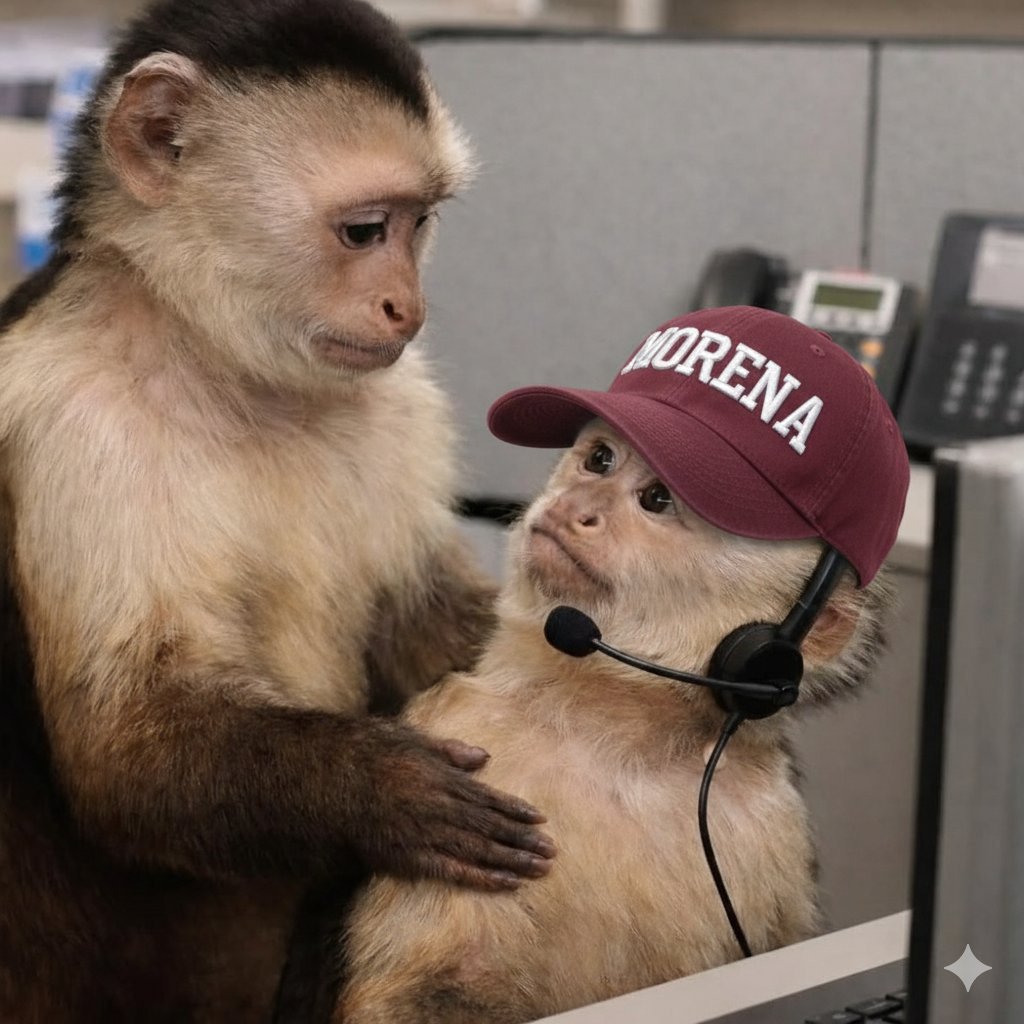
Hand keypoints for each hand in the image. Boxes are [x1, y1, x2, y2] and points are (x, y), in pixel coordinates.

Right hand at [352, 723, 554, 890]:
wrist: (331, 780)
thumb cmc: (369, 753)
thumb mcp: (412, 740)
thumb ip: (450, 751)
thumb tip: (483, 759)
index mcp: (443, 778)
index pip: (488, 798)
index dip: (516, 810)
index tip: (541, 819)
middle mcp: (441, 807)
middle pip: (491, 827)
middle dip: (523, 839)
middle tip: (552, 851)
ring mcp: (428, 834)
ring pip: (480, 851)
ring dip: (513, 861)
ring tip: (541, 869)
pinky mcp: (411, 858)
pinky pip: (454, 872)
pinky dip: (484, 878)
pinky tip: (507, 884)